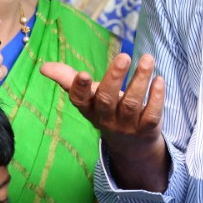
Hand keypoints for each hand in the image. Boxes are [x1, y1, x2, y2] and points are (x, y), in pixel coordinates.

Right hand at [42, 53, 164, 149]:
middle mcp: (106, 118)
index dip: (80, 88)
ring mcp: (126, 125)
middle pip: (107, 99)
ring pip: (131, 103)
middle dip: (114, 78)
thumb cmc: (106, 110)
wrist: (131, 145)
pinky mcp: (146, 128)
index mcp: (89, 108)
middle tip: (124, 56)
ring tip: (148, 59)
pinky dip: (156, 97)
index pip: (80, 100)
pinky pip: (151, 114)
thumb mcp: (88, 97)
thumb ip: (68, 79)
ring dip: (140, 80)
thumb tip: (43, 67)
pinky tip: (159, 79)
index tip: (83, 73)